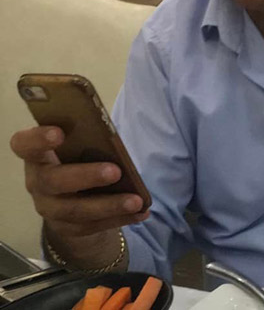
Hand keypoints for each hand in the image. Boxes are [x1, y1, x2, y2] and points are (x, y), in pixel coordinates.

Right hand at [10, 126, 148, 238]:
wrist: (72, 194)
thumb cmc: (78, 156)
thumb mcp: (78, 143)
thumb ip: (87, 138)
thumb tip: (111, 136)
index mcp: (37, 154)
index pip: (25, 144)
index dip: (38, 139)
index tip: (59, 133)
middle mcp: (37, 182)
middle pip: (53, 181)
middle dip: (86, 176)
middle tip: (116, 171)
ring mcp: (49, 208)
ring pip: (76, 210)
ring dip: (109, 205)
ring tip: (137, 201)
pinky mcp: (66, 228)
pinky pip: (92, 226)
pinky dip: (119, 219)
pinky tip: (141, 213)